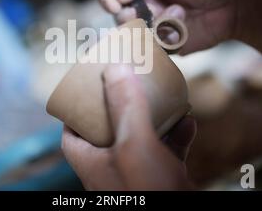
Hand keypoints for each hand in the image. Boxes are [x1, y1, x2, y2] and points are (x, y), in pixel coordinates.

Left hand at [62, 64, 195, 189]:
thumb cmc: (149, 193)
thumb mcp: (134, 144)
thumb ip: (125, 106)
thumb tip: (114, 68)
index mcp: (91, 162)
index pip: (71, 132)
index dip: (76, 109)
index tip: (87, 88)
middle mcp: (111, 169)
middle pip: (109, 130)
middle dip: (121, 106)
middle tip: (129, 85)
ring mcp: (137, 176)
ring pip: (141, 138)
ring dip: (155, 117)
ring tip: (165, 98)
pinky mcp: (162, 181)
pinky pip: (167, 152)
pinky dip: (177, 136)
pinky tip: (189, 123)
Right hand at [99, 0, 242, 54]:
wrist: (233, 3)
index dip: (108, 0)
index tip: (114, 4)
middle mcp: (145, 9)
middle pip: (120, 18)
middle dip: (129, 16)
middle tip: (141, 13)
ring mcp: (155, 29)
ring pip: (136, 36)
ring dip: (154, 24)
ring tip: (178, 12)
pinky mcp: (167, 46)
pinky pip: (155, 48)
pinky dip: (167, 37)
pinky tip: (183, 27)